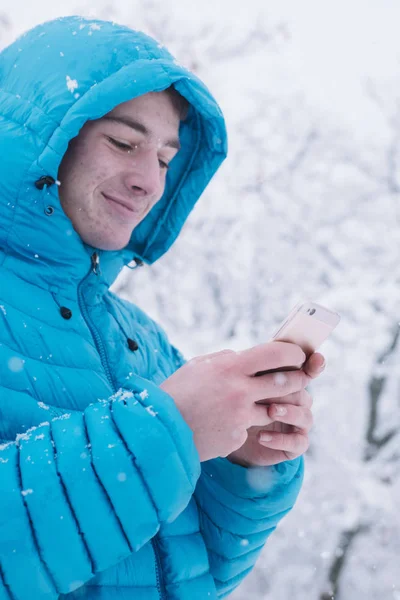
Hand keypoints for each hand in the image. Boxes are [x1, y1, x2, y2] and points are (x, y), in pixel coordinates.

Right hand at [160, 342, 308, 461]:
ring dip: (271, 405)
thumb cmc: (178, 392)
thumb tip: (246, 356)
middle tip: (300, 378)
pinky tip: (225, 422)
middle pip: (287, 382)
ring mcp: (240, 416)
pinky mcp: (238, 437)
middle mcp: (240, 390)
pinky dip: (244, 424)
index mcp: (230, 367)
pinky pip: (251, 427)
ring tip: (254, 402)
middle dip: (298, 380)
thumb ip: (226, 359)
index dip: (293, 353)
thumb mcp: (200, 366)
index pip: (276, 354)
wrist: (160, 429)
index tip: (297, 355)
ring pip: (274, 408)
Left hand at [227, 352, 324, 466]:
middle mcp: (297, 401)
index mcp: (288, 382)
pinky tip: (262, 437)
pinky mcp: (294, 444)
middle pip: (303, 391)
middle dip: (292, 389)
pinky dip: (281, 439)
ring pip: (305, 416)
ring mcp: (297, 423)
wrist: (228, 435)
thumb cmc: (235, 403)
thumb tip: (251, 353)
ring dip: (289, 413)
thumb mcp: (240, 385)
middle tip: (274, 386)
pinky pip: (298, 442)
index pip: (307, 370)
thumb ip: (252, 370)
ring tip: (271, 411)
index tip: (316, 358)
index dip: (315, 364)